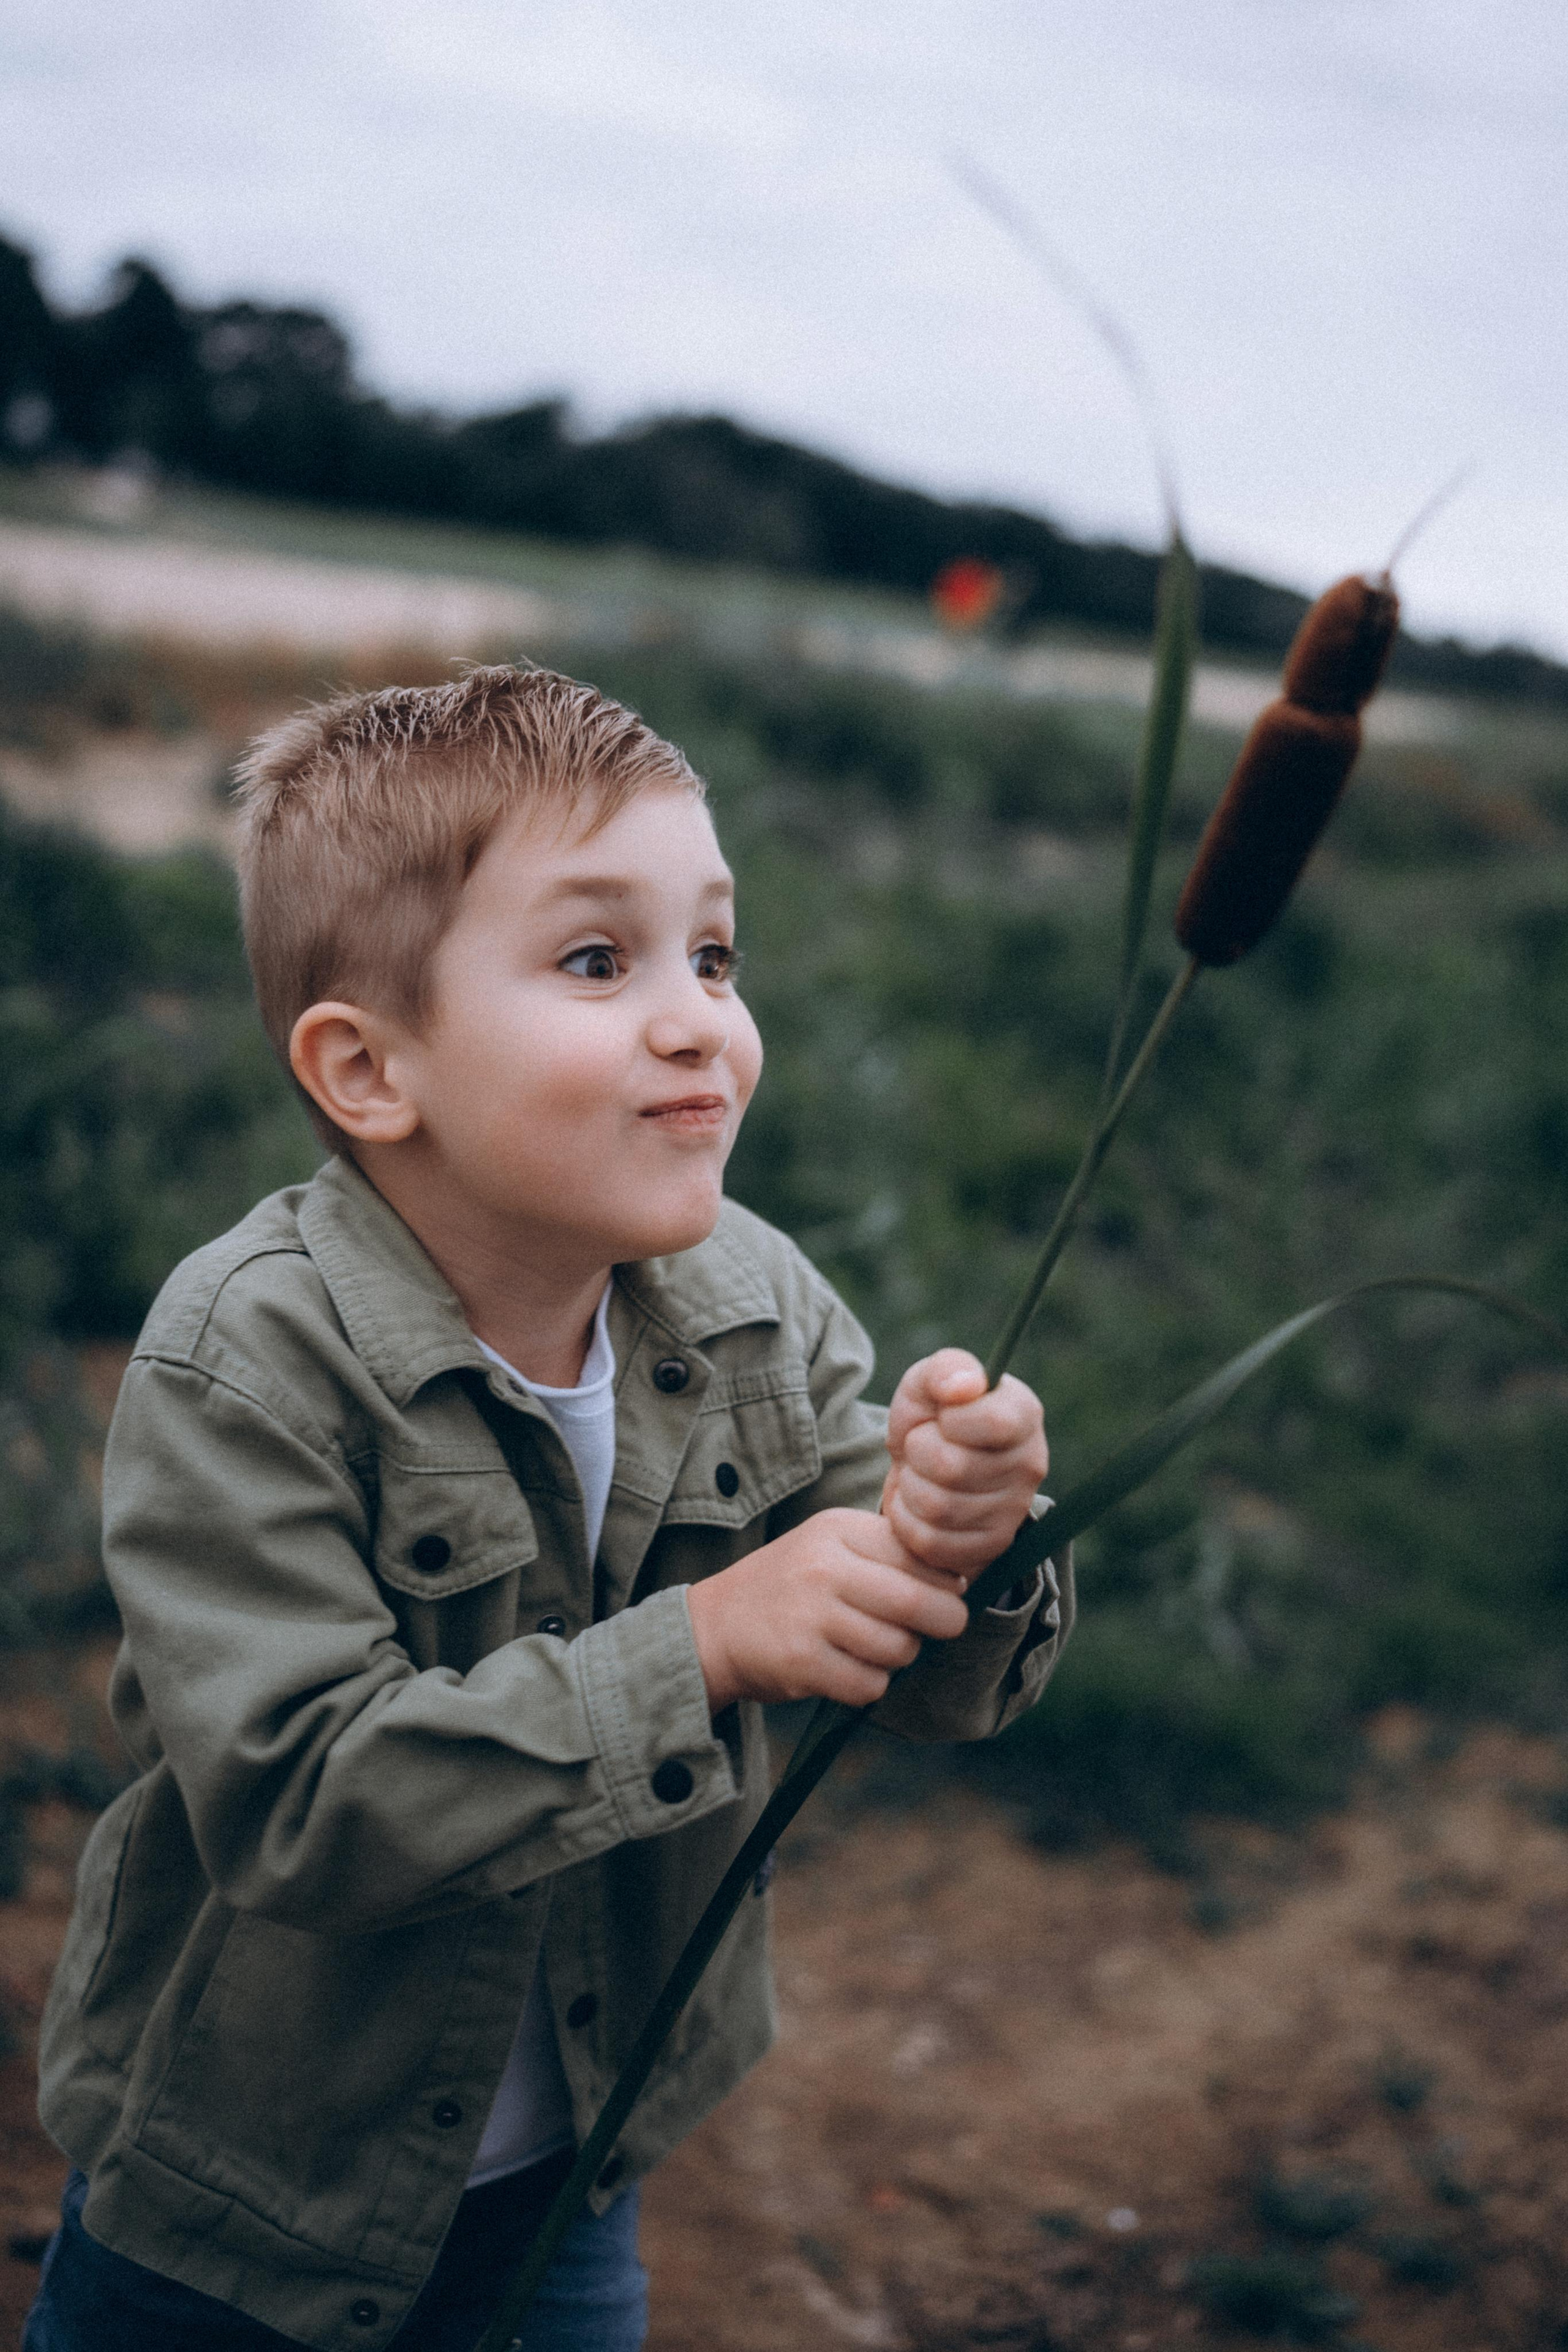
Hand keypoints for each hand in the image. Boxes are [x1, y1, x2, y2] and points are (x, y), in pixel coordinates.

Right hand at [685, 1509, 968, 1712]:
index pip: (919, 1554)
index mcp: (838, 1531)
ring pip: (898, 1648)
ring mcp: (812, 1616)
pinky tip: (849, 1670)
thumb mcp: (830, 1546)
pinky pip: (870, 1684)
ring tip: (877, 1647)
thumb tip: (959, 1580)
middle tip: (945, 1626)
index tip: (947, 1592)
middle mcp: (825, 1568)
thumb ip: (887, 1553)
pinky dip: (871, 1685)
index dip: (947, 1580)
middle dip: (945, 1620)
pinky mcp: (803, 1662)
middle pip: (917, 1601)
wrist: (715, 1626)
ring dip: (901, 1656)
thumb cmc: (791, 1586)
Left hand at [881, 1349, 1047, 1585]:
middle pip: (953, 1467)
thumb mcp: (927, 1382)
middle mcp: (1031, 1464)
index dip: (950, 1420)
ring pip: (938, 1507)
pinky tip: (918, 1503)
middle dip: (918, 1452)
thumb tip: (964, 1386)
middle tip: (922, 1446)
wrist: (921, 1467)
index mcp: (1023, 1414)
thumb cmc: (931, 1416)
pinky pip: (931, 1541)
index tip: (942, 1416)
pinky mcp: (989, 1548)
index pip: (993, 1423)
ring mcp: (1013, 1512)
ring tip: (920, 1473)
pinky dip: (909, 1520)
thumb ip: (945, 1369)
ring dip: (912, 1486)